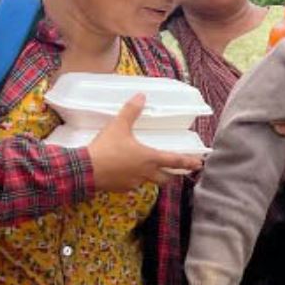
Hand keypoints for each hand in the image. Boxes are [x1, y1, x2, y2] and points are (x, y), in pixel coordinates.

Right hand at [84, 95, 204, 191]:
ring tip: (149, 169)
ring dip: (153, 177)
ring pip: (149, 182)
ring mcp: (133, 183)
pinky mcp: (121, 189)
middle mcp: (145, 173)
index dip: (188, 162)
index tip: (198, 164)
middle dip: (172, 175)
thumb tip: (140, 96)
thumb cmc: (105, 148)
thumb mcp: (118, 126)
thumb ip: (130, 111)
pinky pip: (132, 184)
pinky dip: (134, 179)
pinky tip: (127, 172)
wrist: (85, 171)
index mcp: (149, 158)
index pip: (175, 161)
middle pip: (165, 178)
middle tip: (175, 170)